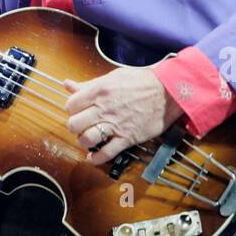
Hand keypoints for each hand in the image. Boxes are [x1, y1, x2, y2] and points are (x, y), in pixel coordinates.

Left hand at [64, 65, 186, 163]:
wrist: (167, 92)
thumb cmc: (141, 81)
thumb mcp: (113, 77)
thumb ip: (88, 84)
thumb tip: (68, 84)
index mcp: (99, 91)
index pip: (71, 104)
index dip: (72, 109)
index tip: (77, 110)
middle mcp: (104, 108)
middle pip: (74, 124)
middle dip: (74, 126)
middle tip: (80, 125)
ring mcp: (115, 124)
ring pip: (87, 139)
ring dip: (83, 141)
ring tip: (87, 138)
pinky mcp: (127, 138)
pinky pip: (106, 153)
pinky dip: (96, 158)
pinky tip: (92, 157)